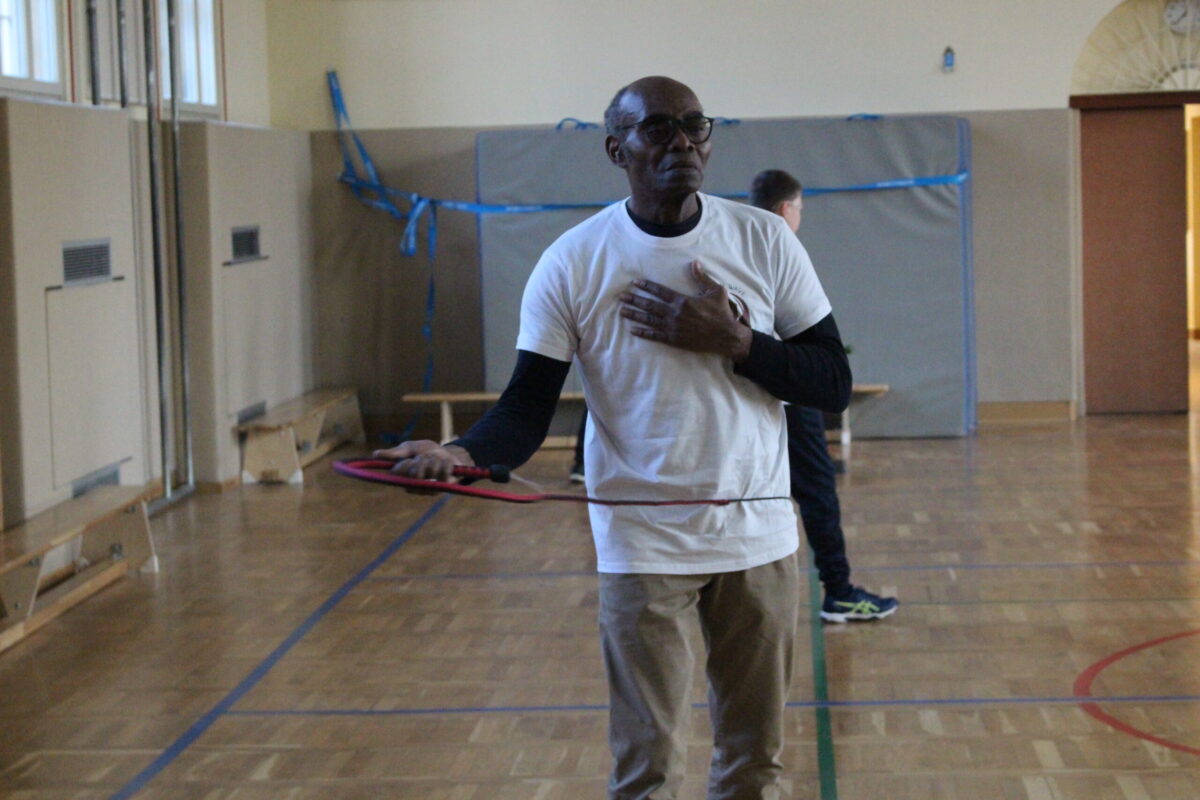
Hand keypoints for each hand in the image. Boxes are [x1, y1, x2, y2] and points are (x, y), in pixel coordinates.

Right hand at [372, 440, 473, 485]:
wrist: (448, 453)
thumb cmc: (426, 451)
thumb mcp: (410, 448)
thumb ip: (395, 453)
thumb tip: (374, 454)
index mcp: (403, 477)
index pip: (397, 475)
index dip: (404, 465)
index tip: (409, 459)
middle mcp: (414, 486)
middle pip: (415, 473)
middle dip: (422, 460)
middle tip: (424, 457)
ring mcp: (428, 489)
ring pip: (430, 471)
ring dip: (434, 460)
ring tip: (436, 460)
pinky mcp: (442, 488)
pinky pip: (443, 473)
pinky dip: (445, 464)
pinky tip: (445, 464)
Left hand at [618, 261, 752, 360]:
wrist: (726, 336)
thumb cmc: (722, 313)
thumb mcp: (715, 290)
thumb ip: (702, 277)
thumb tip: (694, 262)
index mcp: (682, 301)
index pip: (660, 291)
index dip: (646, 286)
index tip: (635, 283)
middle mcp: (674, 313)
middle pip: (649, 305)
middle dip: (634, 300)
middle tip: (621, 297)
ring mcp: (673, 328)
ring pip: (649, 320)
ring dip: (634, 315)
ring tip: (622, 311)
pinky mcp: (674, 340)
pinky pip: (655, 336)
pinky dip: (643, 333)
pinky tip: (633, 330)